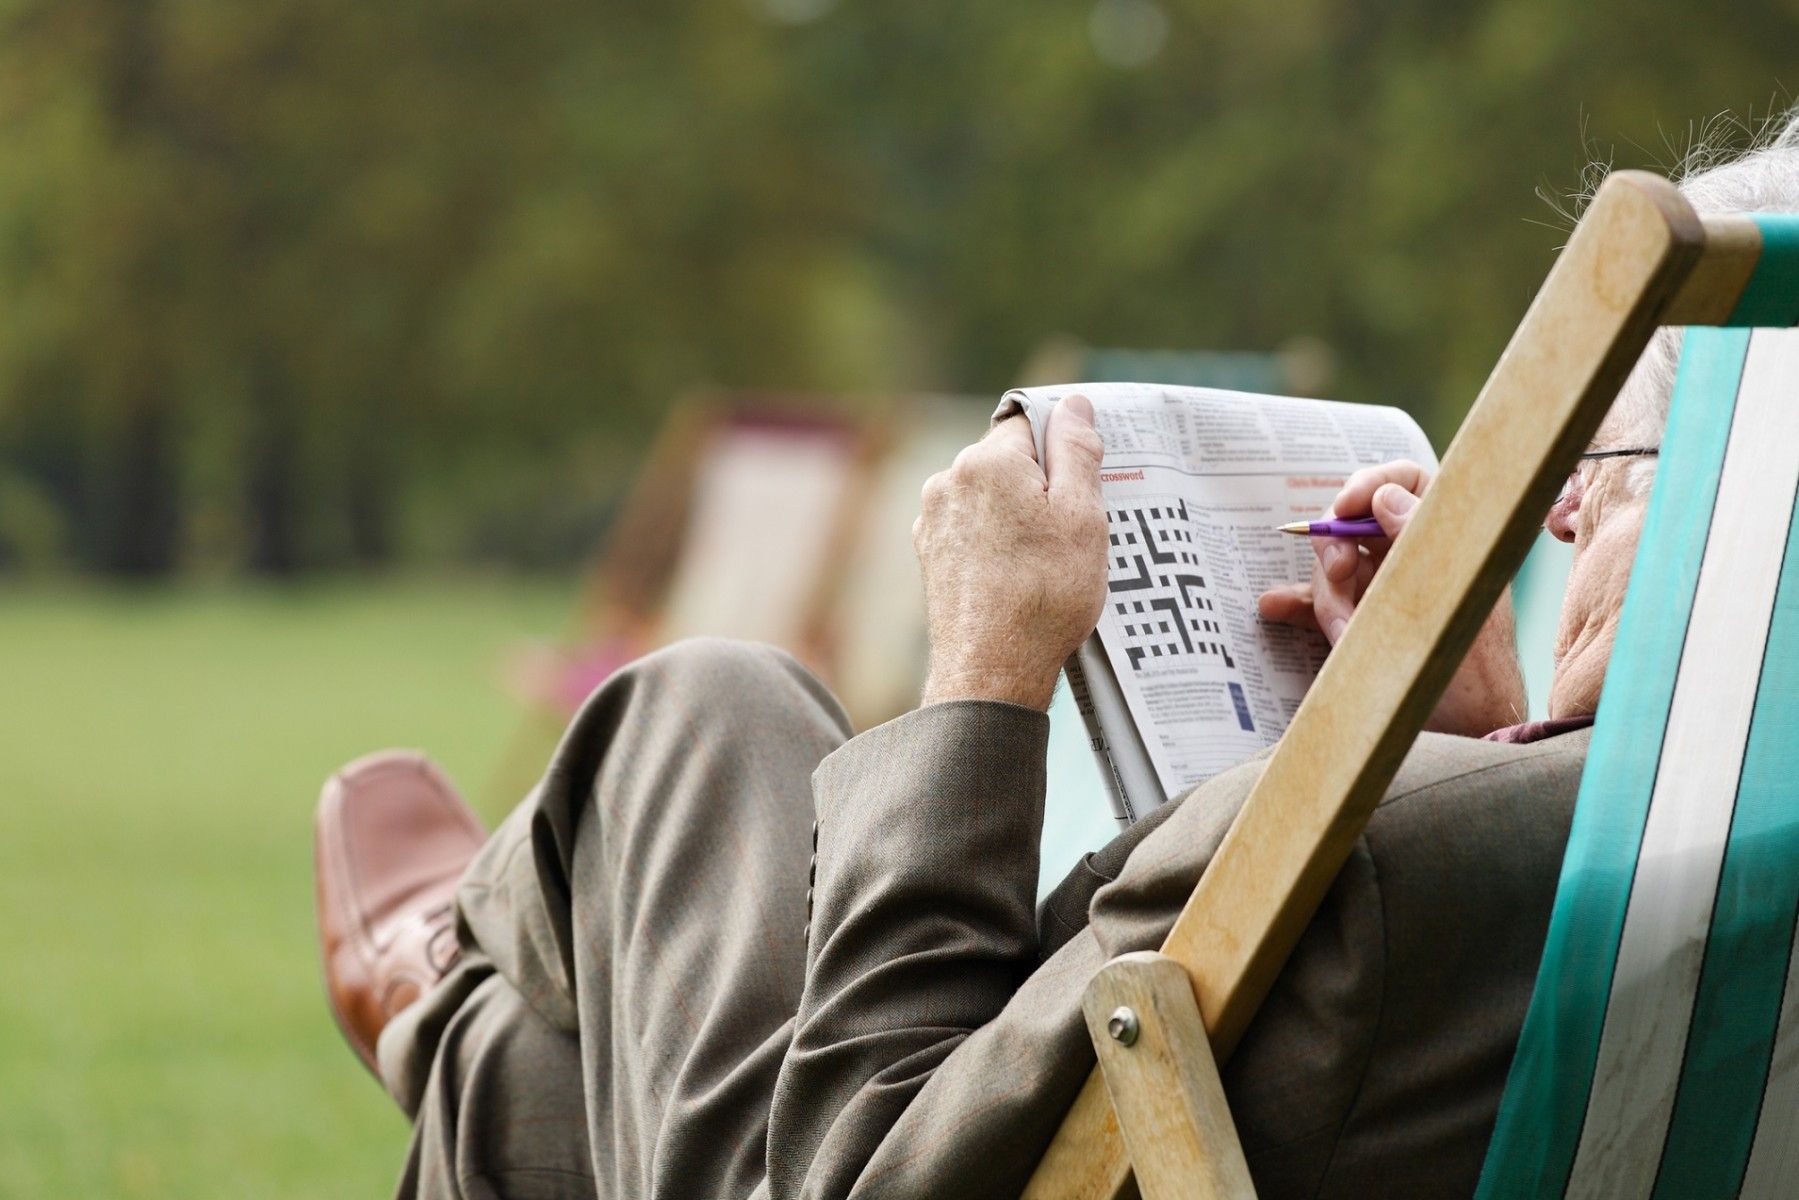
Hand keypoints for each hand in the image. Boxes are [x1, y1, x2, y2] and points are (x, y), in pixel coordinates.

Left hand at [915, 395, 1108, 710]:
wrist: (992, 671)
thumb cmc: (1045, 596)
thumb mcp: (1082, 516)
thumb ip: (1076, 452)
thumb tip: (1073, 406)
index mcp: (987, 461)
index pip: (1032, 423)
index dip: (1064, 449)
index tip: (1085, 485)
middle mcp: (948, 481)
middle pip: (1009, 460)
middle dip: (1042, 485)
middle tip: (1072, 531)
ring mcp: (933, 519)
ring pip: (991, 496)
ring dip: (1018, 516)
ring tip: (1046, 562)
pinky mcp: (931, 553)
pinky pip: (973, 528)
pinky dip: (996, 543)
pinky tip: (1018, 577)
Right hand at [1257, 460, 1526, 736]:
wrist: (1467, 734)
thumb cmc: (1472, 674)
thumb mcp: (1446, 600)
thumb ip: (1417, 543)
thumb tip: (1387, 495)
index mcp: (1450, 541)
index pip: (1408, 482)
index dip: (1370, 484)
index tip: (1343, 506)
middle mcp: (1417, 558)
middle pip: (1357, 526)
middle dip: (1337, 552)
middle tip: (1339, 577)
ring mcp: (1387, 591)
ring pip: (1336, 569)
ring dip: (1326, 599)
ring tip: (1343, 637)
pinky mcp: (1364, 623)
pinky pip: (1323, 603)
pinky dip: (1299, 606)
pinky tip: (1274, 608)